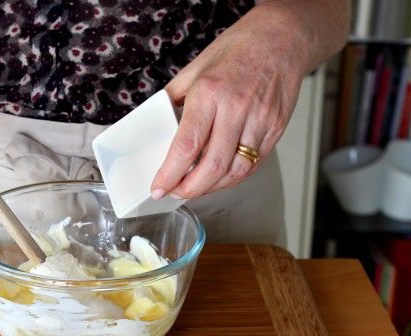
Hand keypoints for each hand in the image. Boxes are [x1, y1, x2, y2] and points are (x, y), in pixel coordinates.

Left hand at [150, 16, 304, 199]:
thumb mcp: (195, 68)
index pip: (187, 145)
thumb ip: (174, 98)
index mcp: (210, 93)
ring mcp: (260, 121)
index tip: (159, 187)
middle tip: (176, 192)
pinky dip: (233, 177)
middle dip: (190, 189)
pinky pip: (253, 164)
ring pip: (235, 171)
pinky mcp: (275, 129)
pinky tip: (219, 178)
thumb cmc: (238, 50)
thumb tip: (157, 124)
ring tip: (195, 187)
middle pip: (212, 166)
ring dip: (212, 187)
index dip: (170, 174)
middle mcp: (236, 108)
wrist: (282, 39)